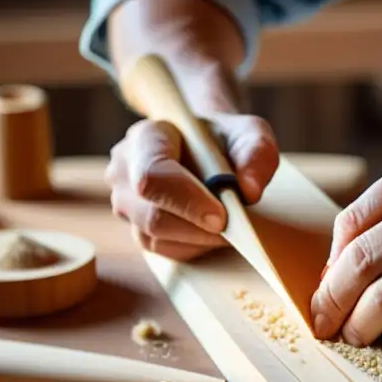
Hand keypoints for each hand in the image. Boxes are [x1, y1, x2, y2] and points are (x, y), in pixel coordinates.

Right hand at [105, 112, 278, 260]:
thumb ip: (256, 153)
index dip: (186, 201)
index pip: (152, 176)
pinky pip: (162, 249)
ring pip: (155, 238)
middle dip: (198, 228)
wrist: (207, 146)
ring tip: (230, 227)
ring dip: (199, 239)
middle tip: (235, 228)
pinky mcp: (136, 227)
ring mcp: (125, 202)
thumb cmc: (225, 137)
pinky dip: (193, 246)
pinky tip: (214, 232)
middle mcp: (124, 170)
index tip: (222, 217)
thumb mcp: (250, 132)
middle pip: (151, 216)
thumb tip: (250, 192)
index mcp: (146, 137)